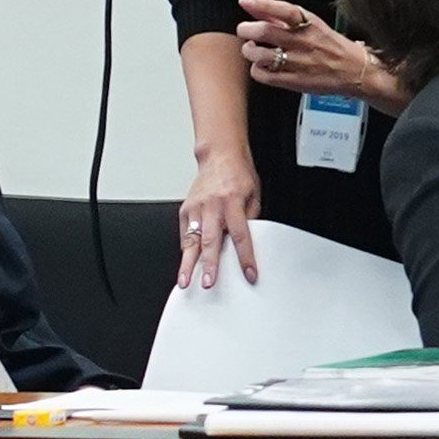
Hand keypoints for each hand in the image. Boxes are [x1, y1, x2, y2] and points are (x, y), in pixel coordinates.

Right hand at [177, 150, 261, 290]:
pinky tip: (185, 265)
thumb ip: (249, 219)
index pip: (241, 236)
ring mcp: (196, 208)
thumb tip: (245, 243)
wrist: (219, 156)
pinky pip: (184, 234)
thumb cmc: (238, 174)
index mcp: (233, 202)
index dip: (245, 257)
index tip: (249, 274)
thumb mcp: (254, 195)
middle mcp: (212, 206)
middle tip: (208, 282)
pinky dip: (185, 251)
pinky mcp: (185, 209)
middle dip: (209, 264)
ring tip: (185, 281)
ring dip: (188, 263)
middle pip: (211, 241)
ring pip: (191, 240)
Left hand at [234, 0, 399, 112]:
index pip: (284, 10)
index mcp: (310, 24)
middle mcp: (303, 41)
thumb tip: (247, 1)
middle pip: (264, 32)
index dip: (262, 4)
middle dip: (247, 30)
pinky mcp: (293, 81)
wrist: (356, 71)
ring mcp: (298, 62)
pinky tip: (264, 66)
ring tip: (255, 49)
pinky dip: (256, 69)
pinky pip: (262, 75)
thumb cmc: (330, 45)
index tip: (245, 0)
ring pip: (258, 54)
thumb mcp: (311, 24)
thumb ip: (278, 15)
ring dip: (250, 51)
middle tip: (247, 31)